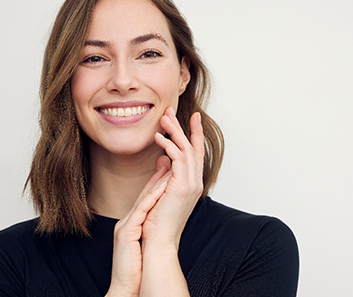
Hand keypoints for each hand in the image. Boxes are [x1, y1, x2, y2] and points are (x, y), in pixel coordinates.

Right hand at [106, 164, 171, 296]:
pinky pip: (140, 212)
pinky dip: (151, 199)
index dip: (159, 179)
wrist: (126, 287)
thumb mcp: (144, 240)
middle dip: (159, 173)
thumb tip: (162, 213)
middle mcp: (128, 219)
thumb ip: (151, 223)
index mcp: (133, 221)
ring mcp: (125, 225)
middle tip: (171, 154)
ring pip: (143, 198)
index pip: (148, 196)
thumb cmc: (135, 266)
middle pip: (145, 192)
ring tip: (169, 165)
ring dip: (157, 181)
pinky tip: (161, 189)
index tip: (171, 163)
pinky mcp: (125, 233)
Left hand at [142, 107, 204, 248]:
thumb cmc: (157, 219)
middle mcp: (195, 181)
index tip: (190, 118)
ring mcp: (192, 183)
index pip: (195, 153)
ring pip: (186, 149)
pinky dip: (169, 145)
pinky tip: (158, 137)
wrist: (159, 241)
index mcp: (191, 182)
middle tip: (171, 111)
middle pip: (192, 146)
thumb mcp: (161, 191)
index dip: (193, 134)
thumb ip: (164, 173)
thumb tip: (163, 158)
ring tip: (163, 117)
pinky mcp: (182, 186)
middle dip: (183, 127)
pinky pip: (179, 158)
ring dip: (175, 131)